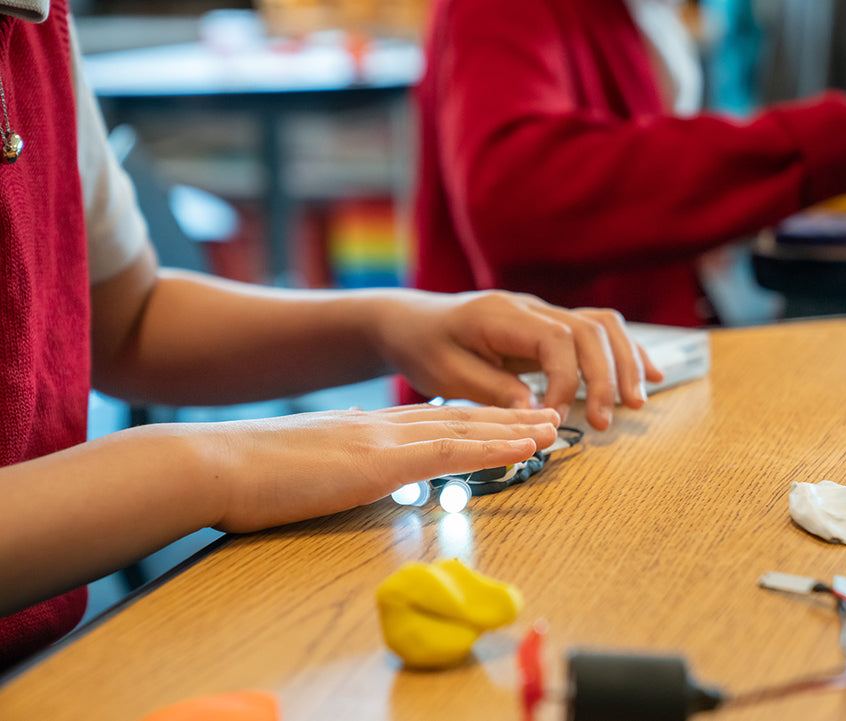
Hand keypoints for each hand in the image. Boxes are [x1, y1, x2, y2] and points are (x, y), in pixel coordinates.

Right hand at [207, 405, 559, 532]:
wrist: (211, 464)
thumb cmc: (244, 471)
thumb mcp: (300, 456)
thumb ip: (332, 451)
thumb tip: (349, 451)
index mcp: (361, 428)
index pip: (431, 421)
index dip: (474, 418)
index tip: (504, 419)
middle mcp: (380, 427)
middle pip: (458, 419)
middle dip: (507, 419)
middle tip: (548, 417)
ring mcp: (381, 442)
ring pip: (464, 431)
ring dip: (512, 431)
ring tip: (552, 429)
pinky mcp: (377, 463)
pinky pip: (448, 454)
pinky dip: (491, 450)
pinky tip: (522, 450)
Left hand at [371, 290, 662, 429]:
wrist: (413, 323)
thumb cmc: (425, 347)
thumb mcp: (447, 373)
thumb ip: (492, 389)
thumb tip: (537, 409)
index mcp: (502, 315)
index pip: (557, 338)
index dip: (567, 379)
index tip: (557, 416)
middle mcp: (530, 308)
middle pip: (589, 330)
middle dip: (606, 376)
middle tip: (606, 422)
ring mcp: (544, 314)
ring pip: (601, 326)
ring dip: (625, 363)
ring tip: (637, 403)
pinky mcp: (550, 328)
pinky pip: (598, 332)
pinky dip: (625, 353)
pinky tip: (651, 377)